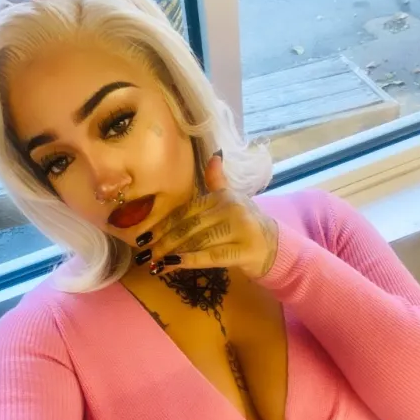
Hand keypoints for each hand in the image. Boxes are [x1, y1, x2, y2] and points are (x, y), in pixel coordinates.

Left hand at [144, 153, 278, 279]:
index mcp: (222, 197)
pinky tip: (172, 265)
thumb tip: (214, 155)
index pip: (186, 210)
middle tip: (145, 254)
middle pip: (189, 226)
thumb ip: (217, 181)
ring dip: (172, 253)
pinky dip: (189, 260)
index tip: (145, 236)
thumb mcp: (233, 199)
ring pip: (197, 241)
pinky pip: (211, 256)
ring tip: (155, 263)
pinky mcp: (244, 251)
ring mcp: (239, 230)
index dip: (163, 224)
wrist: (275, 246)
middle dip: (164, 241)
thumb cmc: (247, 224)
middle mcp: (230, 209)